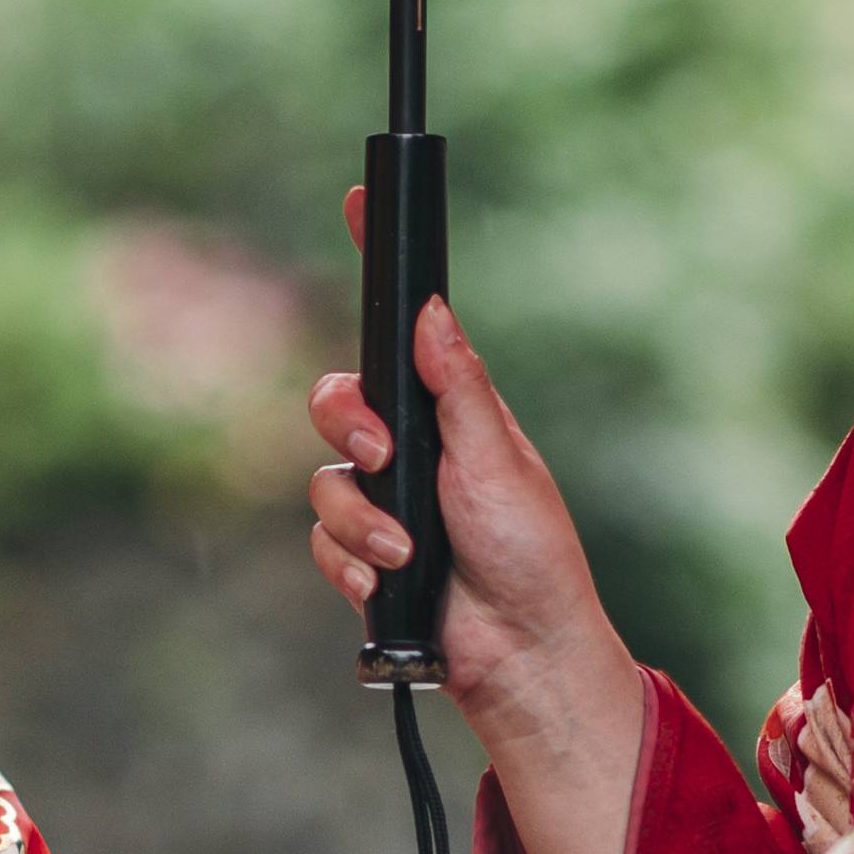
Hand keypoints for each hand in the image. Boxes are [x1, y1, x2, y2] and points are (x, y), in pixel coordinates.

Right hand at [305, 258, 620, 701]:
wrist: (519, 656)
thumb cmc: (532, 555)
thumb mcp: (499, 463)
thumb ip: (459, 389)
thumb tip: (432, 310)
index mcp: (451, 410)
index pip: (404, 325)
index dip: (379, 264)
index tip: (358, 197)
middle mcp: (410, 447)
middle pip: (337, 400)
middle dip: (347, 425)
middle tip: (381, 456)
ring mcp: (384, 501)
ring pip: (323, 480)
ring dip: (359, 521)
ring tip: (407, 555)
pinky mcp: (363, 554)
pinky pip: (321, 541)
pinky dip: (351, 563)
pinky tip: (390, 584)